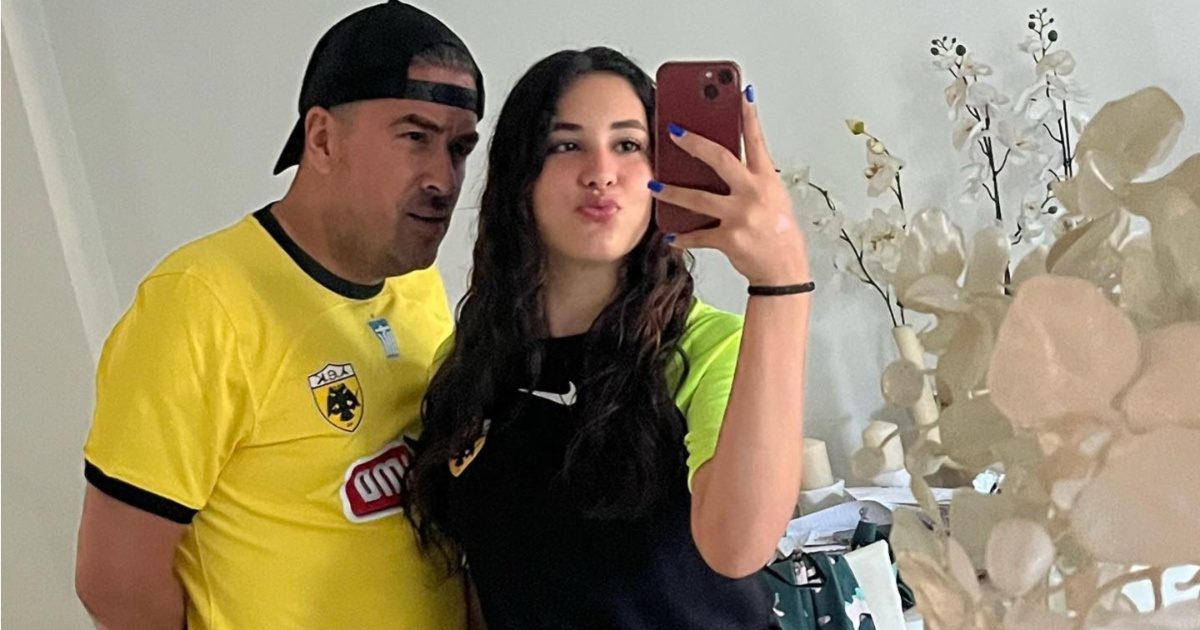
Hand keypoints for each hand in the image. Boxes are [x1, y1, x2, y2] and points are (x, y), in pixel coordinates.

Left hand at [650, 86, 809, 285]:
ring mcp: (741, 215)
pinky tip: (671, 236)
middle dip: (694, 143)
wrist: (784, 270)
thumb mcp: (772, 199)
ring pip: (699, 198)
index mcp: (767, 180)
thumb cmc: (779, 234)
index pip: (757, 141)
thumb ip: (751, 180)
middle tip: (674, 131)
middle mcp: (754, 193)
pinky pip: (698, 234)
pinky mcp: (729, 238)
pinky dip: (683, 236)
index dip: (749, 115)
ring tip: (655, 185)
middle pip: (720, 159)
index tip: (741, 93)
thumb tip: (725, 163)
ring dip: (673, 191)